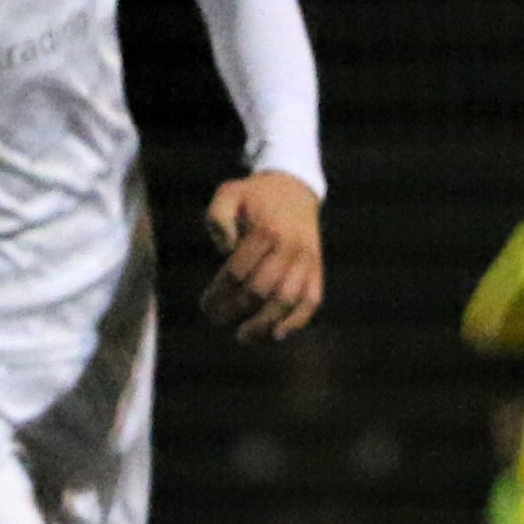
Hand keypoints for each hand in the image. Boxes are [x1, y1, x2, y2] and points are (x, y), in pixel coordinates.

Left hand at [203, 171, 324, 342]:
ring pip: (287, 299)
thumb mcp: (229, 193)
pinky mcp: (317, 267)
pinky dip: (298, 320)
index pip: (238, 272)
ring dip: (264, 322)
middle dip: (235, 309)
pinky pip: (312, 299)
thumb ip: (217, 217)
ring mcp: (307, 259)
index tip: (206, 305)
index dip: (219, 293)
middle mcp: (289, 247)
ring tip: (244, 335)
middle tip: (217, 319)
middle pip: (260, 289)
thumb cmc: (254, 195)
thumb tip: (224, 251)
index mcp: (265, 231)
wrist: (295, 187)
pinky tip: (278, 334)